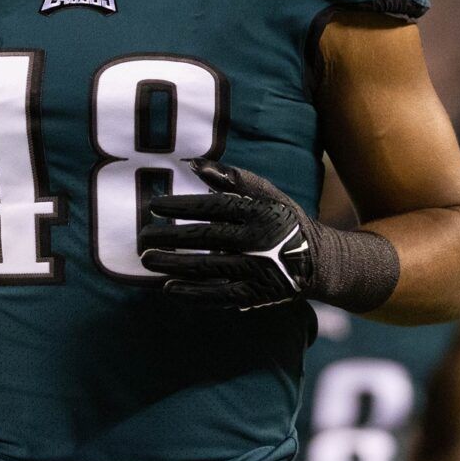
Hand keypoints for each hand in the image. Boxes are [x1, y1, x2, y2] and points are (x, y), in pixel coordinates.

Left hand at [138, 159, 312, 308]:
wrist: (318, 261)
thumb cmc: (284, 220)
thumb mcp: (268, 194)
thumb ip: (233, 179)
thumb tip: (193, 165)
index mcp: (259, 212)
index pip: (212, 207)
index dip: (181, 206)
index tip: (154, 206)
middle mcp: (257, 241)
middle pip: (205, 238)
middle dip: (169, 237)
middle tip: (141, 237)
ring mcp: (256, 270)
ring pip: (207, 267)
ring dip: (173, 264)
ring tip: (147, 260)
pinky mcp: (255, 294)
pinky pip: (219, 295)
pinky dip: (192, 293)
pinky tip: (168, 288)